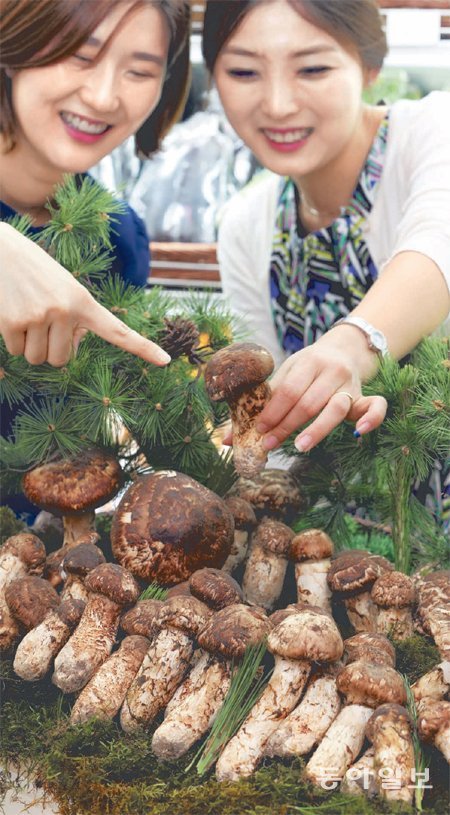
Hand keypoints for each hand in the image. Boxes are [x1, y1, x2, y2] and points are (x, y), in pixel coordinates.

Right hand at [0, 223, 170, 366]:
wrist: (0, 249)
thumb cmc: (34, 271)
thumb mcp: (64, 287)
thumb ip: (75, 317)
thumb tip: (71, 349)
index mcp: (84, 301)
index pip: (117, 330)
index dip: (142, 347)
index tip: (165, 361)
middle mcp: (65, 310)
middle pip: (62, 361)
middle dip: (51, 349)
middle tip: (43, 325)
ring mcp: (39, 317)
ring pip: (38, 359)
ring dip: (30, 346)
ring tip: (26, 315)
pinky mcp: (13, 322)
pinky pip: (16, 352)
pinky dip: (12, 340)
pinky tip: (11, 314)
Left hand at [251, 332, 386, 452]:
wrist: (343, 349)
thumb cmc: (307, 368)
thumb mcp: (285, 375)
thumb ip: (261, 404)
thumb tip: (229, 439)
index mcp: (308, 362)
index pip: (288, 390)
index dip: (272, 411)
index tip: (258, 430)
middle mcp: (331, 371)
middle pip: (307, 402)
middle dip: (286, 426)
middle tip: (269, 445)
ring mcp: (350, 384)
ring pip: (335, 408)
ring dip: (317, 429)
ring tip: (301, 446)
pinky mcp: (364, 396)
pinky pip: (376, 407)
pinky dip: (372, 419)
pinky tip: (359, 433)